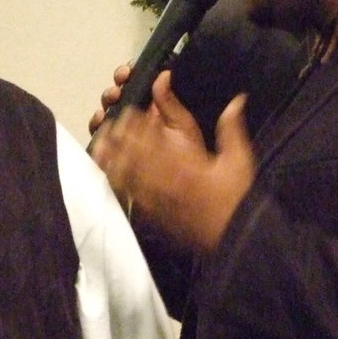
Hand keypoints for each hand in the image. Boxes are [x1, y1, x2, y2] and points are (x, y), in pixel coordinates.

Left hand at [91, 71, 254, 254]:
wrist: (231, 238)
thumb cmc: (235, 199)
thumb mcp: (238, 159)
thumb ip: (231, 128)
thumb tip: (237, 100)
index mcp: (184, 162)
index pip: (154, 137)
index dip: (138, 122)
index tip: (130, 112)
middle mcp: (165, 179)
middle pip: (132, 154)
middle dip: (118, 137)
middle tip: (107, 124)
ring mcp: (156, 198)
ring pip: (125, 175)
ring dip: (110, 158)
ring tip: (99, 146)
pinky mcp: (152, 215)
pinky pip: (127, 197)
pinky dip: (115, 184)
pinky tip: (107, 176)